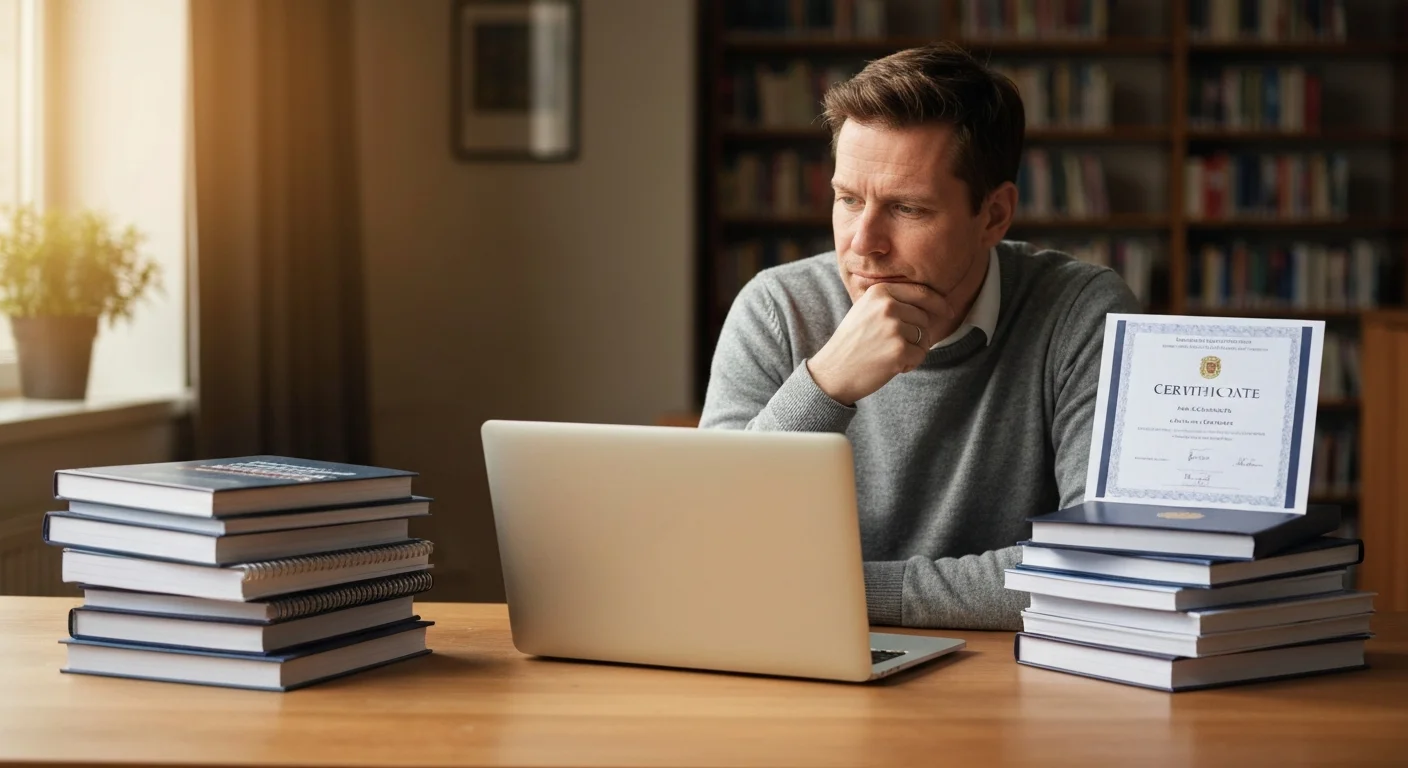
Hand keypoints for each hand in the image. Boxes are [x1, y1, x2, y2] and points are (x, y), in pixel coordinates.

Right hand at [806, 283, 955, 405]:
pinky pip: (920, 355)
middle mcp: (888, 306)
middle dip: (917, 333)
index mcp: (880, 292)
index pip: (921, 292)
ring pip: (924, 337)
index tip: (948, 311)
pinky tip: (890, 366)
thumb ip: (892, 301)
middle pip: (924, 317)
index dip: (938, 302)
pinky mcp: (899, 350)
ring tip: (888, 355)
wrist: (832, 372)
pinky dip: (910, 363)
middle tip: (892, 346)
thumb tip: (929, 301)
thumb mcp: (865, 310)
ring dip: (913, 349)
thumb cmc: (851, 344)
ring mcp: (894, 328)